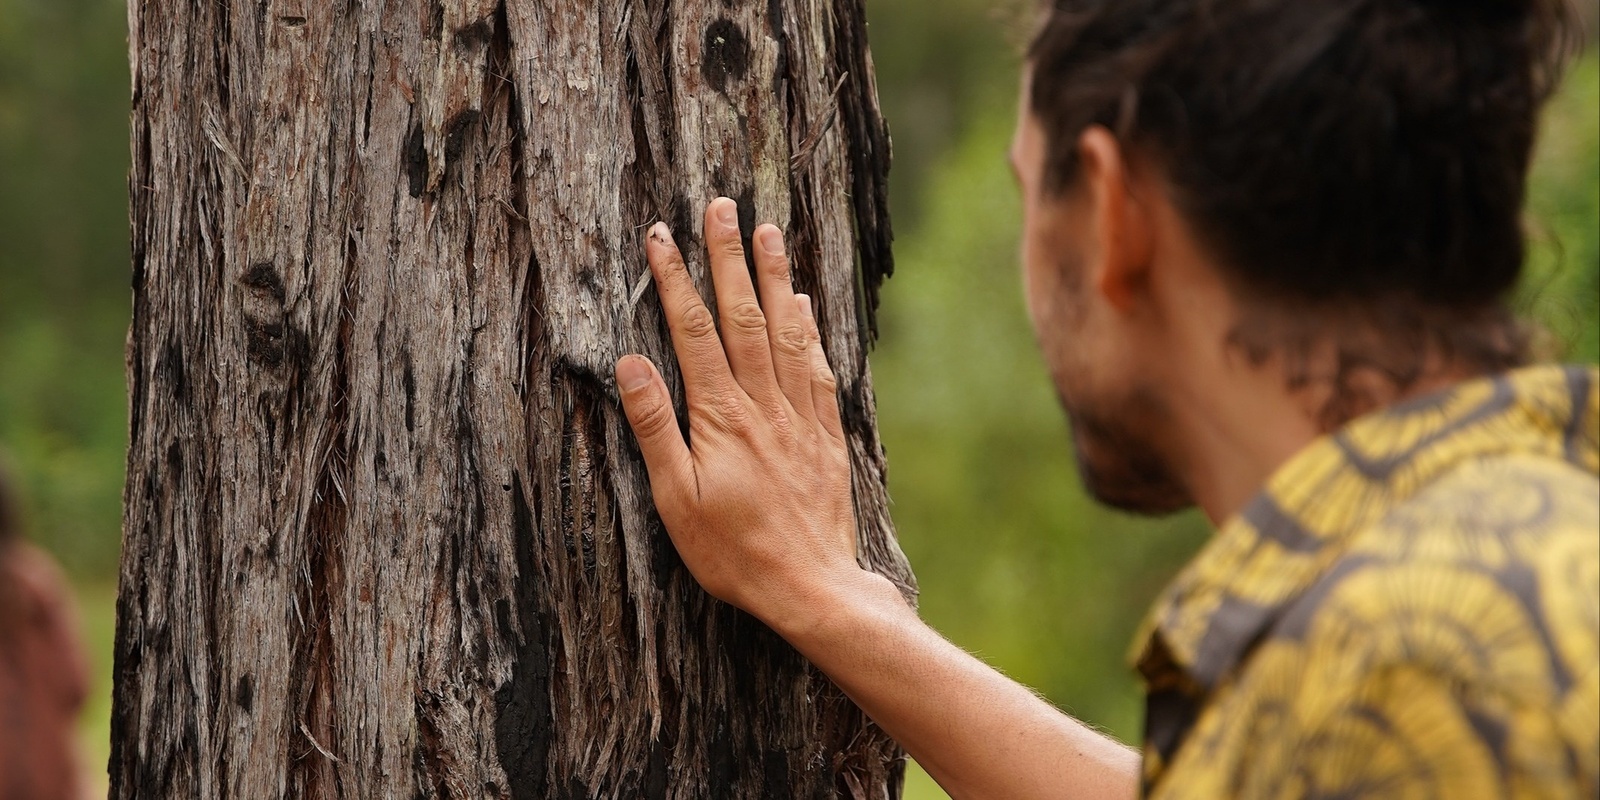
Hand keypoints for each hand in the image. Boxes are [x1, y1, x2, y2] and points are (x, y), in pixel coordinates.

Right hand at [616, 197, 859, 632]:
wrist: (811, 586)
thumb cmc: (733, 553)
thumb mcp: (677, 500)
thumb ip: (655, 428)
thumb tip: (629, 364)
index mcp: (721, 417)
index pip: (693, 331)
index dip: (675, 280)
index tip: (661, 235)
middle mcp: (763, 404)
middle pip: (742, 316)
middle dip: (728, 258)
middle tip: (721, 205)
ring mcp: (799, 416)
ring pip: (784, 331)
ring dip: (773, 278)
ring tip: (766, 231)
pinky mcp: (825, 434)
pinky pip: (816, 367)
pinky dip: (808, 328)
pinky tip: (802, 302)